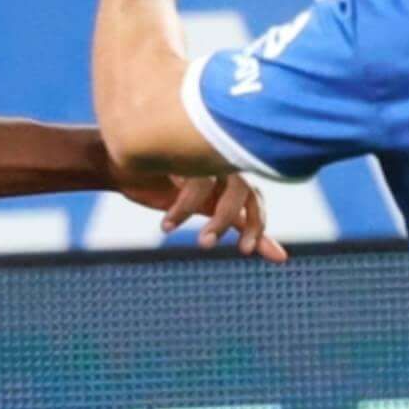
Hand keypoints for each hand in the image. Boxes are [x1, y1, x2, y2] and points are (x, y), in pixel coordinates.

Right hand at [129, 169, 284, 257]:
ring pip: (217, 185)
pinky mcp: (178, 152)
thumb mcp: (209, 208)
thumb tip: (284, 256)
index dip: (256, 224)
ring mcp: (200, 156)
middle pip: (241, 190)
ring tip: (198, 242)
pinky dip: (181, 208)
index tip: (244, 251)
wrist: (124, 164)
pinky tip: (167, 226)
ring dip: (210, 217)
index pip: (255, 198)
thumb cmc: (168, 184)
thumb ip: (244, 225)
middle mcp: (220, 163)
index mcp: (230, 176)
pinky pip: (191, 182)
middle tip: (208, 245)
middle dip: (227, 222)